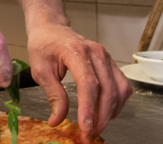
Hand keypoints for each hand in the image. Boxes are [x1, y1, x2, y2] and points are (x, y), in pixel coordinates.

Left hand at [25, 23, 131, 141]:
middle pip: (107, 89)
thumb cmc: (44, 46)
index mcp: (76, 51)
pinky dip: (117, 103)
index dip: (89, 108)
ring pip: (119, 89)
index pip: (88, 83)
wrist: (52, 29)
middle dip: (101, 116)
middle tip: (90, 135)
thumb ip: (53, 95)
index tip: (86, 128)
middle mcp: (96, 52)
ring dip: (111, 112)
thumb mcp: (41, 70)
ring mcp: (106, 57)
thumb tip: (57, 120)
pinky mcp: (111, 63)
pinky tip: (105, 113)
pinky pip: (122, 86)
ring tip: (96, 126)